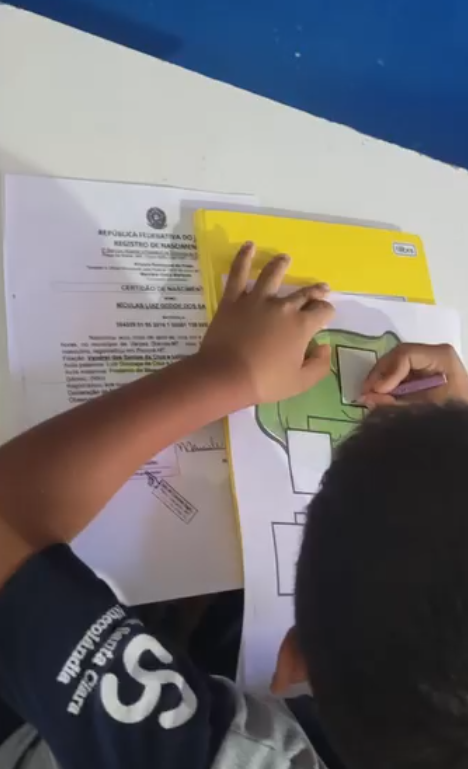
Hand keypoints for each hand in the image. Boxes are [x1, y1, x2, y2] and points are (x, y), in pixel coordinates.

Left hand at [199, 242, 334, 403]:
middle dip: (315, 291)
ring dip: (281, 264)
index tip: (326, 314)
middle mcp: (283, 306)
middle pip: (303, 293)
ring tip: (285, 258)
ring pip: (273, 274)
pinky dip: (244, 257)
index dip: (327, 312)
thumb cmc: (265, 382)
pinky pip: (239, 273)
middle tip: (321, 288)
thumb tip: (324, 347)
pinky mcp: (234, 299)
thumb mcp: (301, 382)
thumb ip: (319, 365)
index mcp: (301, 325)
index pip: (322, 312)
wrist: (227, 376)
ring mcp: (257, 299)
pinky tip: (249, 246)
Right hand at [361, 343, 467, 406]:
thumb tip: (366, 399)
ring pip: (395, 362)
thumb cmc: (449, 411)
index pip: (405, 355)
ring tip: (371, 395)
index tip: (378, 391)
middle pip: (397, 356)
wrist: (463, 419)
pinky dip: (389, 383)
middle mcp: (433, 352)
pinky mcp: (422, 369)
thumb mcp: (423, 408)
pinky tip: (381, 395)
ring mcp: (427, 359)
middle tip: (366, 393)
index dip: (388, 372)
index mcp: (440, 356)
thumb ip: (395, 403)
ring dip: (381, 379)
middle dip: (380, 375)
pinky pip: (400, 371)